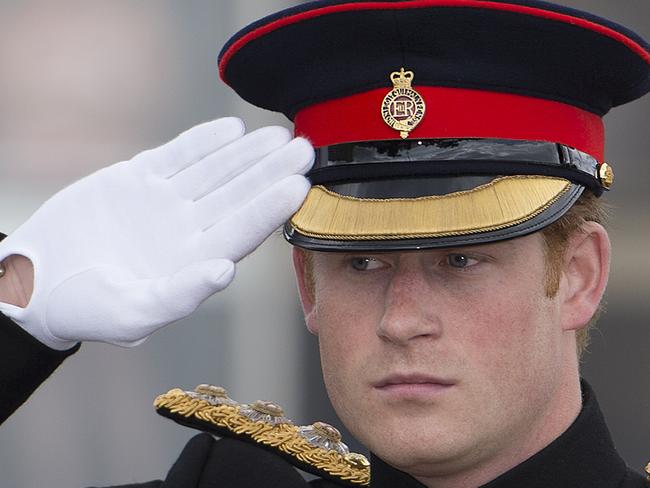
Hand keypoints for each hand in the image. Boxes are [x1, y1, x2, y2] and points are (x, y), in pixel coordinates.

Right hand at [0, 118, 313, 349]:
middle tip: (305, 150)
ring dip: (246, 153)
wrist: (38, 279)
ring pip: (214, 171)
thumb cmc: (86, 309)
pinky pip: (177, 156)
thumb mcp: (130, 313)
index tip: (298, 185)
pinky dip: (202, 141)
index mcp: (194, 263)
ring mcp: (166, 202)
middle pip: (238, 196)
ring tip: (278, 136)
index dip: (270, 208)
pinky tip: (232, 129)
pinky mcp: (139, 179)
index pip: (242, 231)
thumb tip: (225, 271)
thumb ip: (179, 295)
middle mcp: (188, 230)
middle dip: (270, 172)